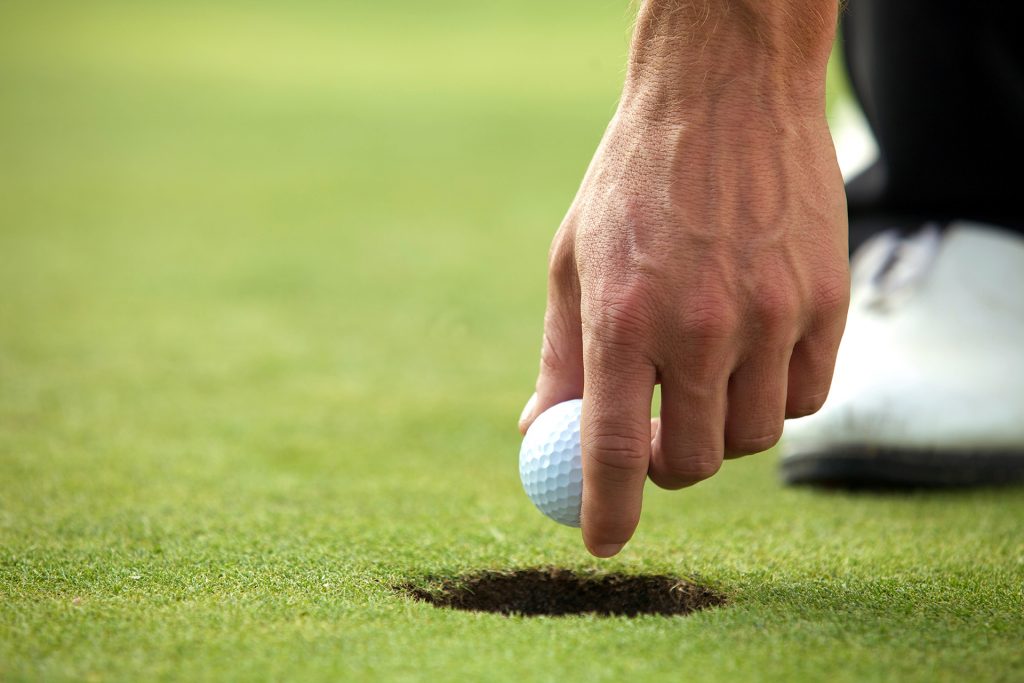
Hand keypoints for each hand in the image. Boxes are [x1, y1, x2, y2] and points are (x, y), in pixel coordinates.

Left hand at [518, 2, 847, 556]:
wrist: (724, 94)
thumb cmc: (633, 180)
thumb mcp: (572, 261)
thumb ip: (561, 357)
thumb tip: (539, 433)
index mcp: (622, 316)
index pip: (612, 450)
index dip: (606, 512)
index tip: (601, 544)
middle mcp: (701, 325)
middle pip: (695, 460)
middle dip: (670, 466)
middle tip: (657, 436)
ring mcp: (773, 313)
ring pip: (756, 435)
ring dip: (724, 426)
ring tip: (703, 373)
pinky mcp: (827, 300)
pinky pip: (807, 395)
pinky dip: (776, 394)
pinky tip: (753, 352)